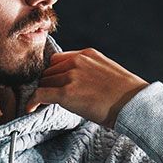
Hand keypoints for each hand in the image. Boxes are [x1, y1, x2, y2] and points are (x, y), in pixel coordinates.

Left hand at [23, 47, 148, 125]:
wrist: (132, 103)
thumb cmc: (125, 94)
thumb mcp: (107, 72)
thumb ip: (90, 71)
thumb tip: (80, 85)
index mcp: (86, 54)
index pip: (59, 59)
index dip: (54, 73)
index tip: (52, 83)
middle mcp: (76, 61)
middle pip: (49, 71)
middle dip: (47, 83)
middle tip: (46, 97)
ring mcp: (70, 76)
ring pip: (44, 82)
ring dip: (42, 93)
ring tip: (40, 104)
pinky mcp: (66, 93)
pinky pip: (41, 94)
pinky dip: (33, 101)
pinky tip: (30, 108)